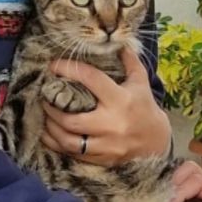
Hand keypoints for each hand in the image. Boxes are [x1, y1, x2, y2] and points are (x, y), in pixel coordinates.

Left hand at [44, 48, 171, 166]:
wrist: (156, 142)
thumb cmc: (145, 108)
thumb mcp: (141, 82)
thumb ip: (129, 61)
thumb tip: (118, 42)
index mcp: (121, 100)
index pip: (90, 80)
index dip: (68, 69)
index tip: (53, 65)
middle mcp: (112, 124)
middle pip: (71, 119)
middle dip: (52, 107)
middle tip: (45, 96)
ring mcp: (106, 145)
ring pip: (68, 140)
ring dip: (51, 127)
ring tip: (46, 115)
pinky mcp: (102, 159)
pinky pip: (72, 153)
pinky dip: (57, 143)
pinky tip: (50, 133)